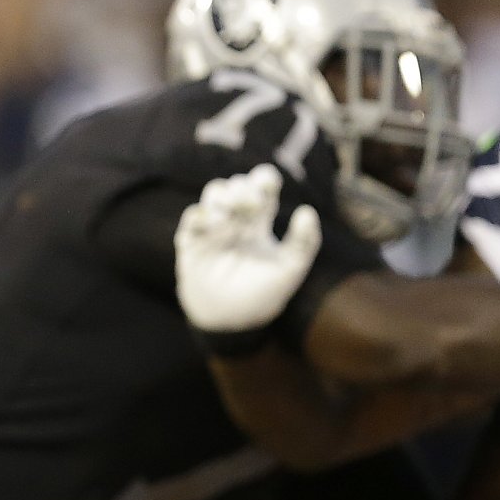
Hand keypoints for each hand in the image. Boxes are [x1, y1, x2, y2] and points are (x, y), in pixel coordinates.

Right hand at [174, 163, 322, 333]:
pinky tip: (213, 223)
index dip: (264, 179)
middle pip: (236, 185)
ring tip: (230, 214)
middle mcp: (236, 220)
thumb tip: (307, 210)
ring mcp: (213, 229)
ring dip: (222, 197)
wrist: (230, 321)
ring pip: (213, 193)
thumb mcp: (290, 270)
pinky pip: (192, 217)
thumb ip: (304, 242)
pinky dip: (201, 214)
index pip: (262, 187)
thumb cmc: (262, 295)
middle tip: (251, 206)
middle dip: (243, 189)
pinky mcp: (191, 242)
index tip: (268, 185)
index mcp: (259, 222)